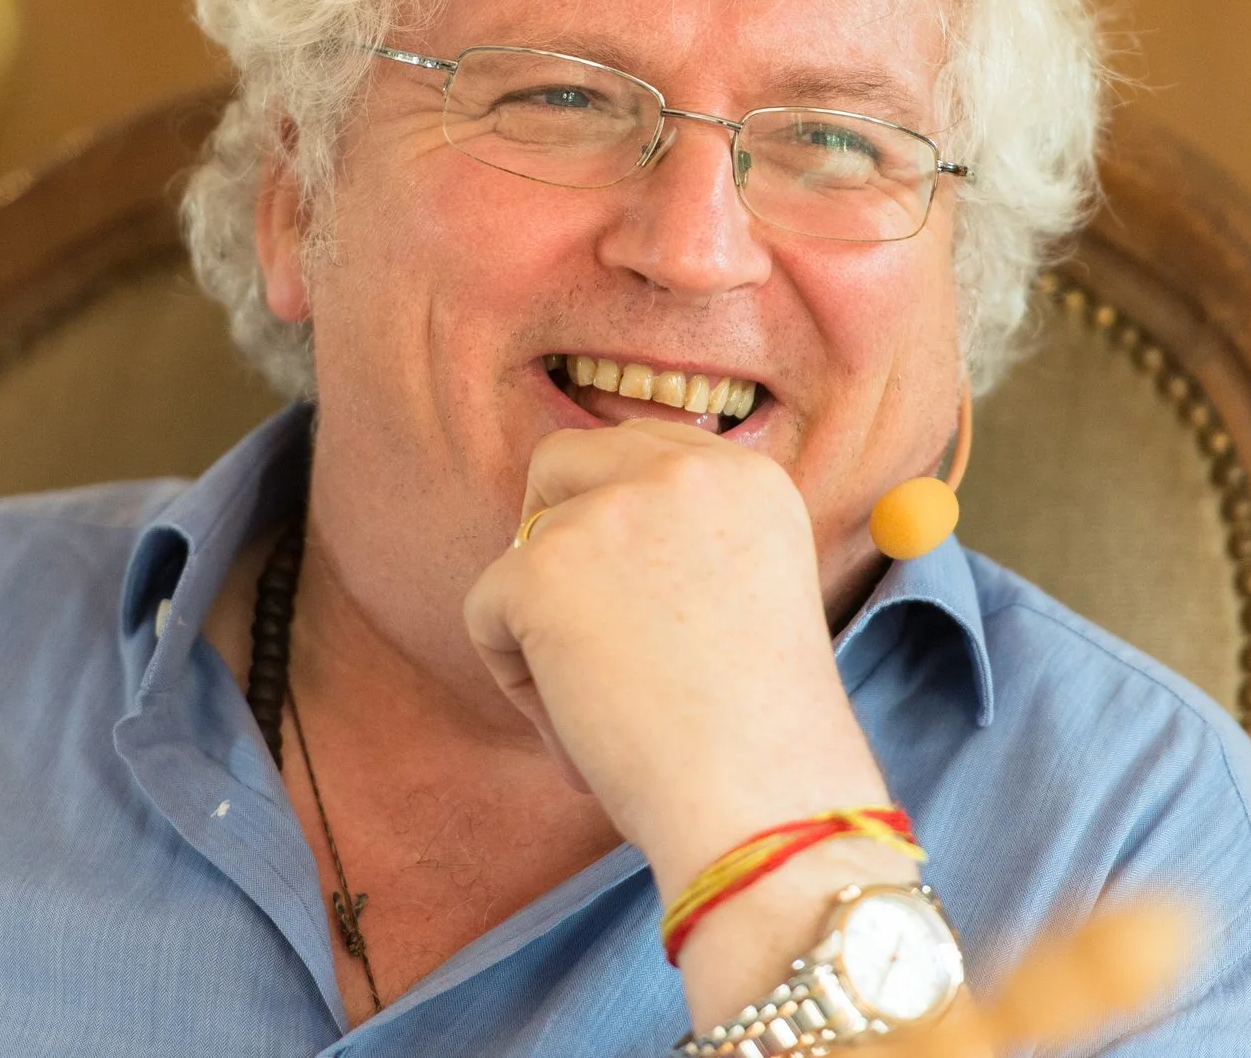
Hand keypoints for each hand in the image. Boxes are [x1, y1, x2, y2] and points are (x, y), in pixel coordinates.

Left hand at [460, 420, 893, 895]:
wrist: (765, 801)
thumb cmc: (762, 737)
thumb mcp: (751, 596)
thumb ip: (687, 547)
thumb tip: (584, 543)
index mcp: (749, 476)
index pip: (645, 450)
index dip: (614, 513)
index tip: (623, 589)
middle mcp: (684, 472)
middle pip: (565, 461)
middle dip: (551, 532)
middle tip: (569, 623)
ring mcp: (611, 511)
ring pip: (522, 544)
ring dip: (538, 620)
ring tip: (594, 708)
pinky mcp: (543, 567)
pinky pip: (486, 609)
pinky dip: (513, 676)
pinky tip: (575, 727)